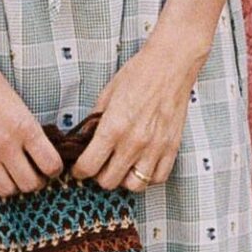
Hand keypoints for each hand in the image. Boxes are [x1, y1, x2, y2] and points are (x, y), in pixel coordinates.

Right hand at [0, 44, 64, 195]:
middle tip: (32, 174)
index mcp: (25, 127)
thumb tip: (40, 154)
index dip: (54, 170)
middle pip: (30, 184)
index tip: (50, 167)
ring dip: (11, 185)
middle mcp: (5, 144)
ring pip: (6, 190)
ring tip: (9, 174)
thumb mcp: (18, 104)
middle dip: (35, 182)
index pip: (51, 165)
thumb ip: (29, 131)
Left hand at [71, 23, 211, 191]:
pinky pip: (157, 178)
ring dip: (124, 179)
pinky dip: (147, 177)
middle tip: (99, 166)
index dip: (79, 171)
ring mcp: (155, 148)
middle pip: (108, 181)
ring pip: (134, 186)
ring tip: (121, 167)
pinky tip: (141, 165)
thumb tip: (85, 141)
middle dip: (99, 176)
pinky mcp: (172, 148)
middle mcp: (134, 142)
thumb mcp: (106, 95)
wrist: (170, 65)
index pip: (89, 166)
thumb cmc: (138, 75)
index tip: (79, 168)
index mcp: (113, 127)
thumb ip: (95, 122)